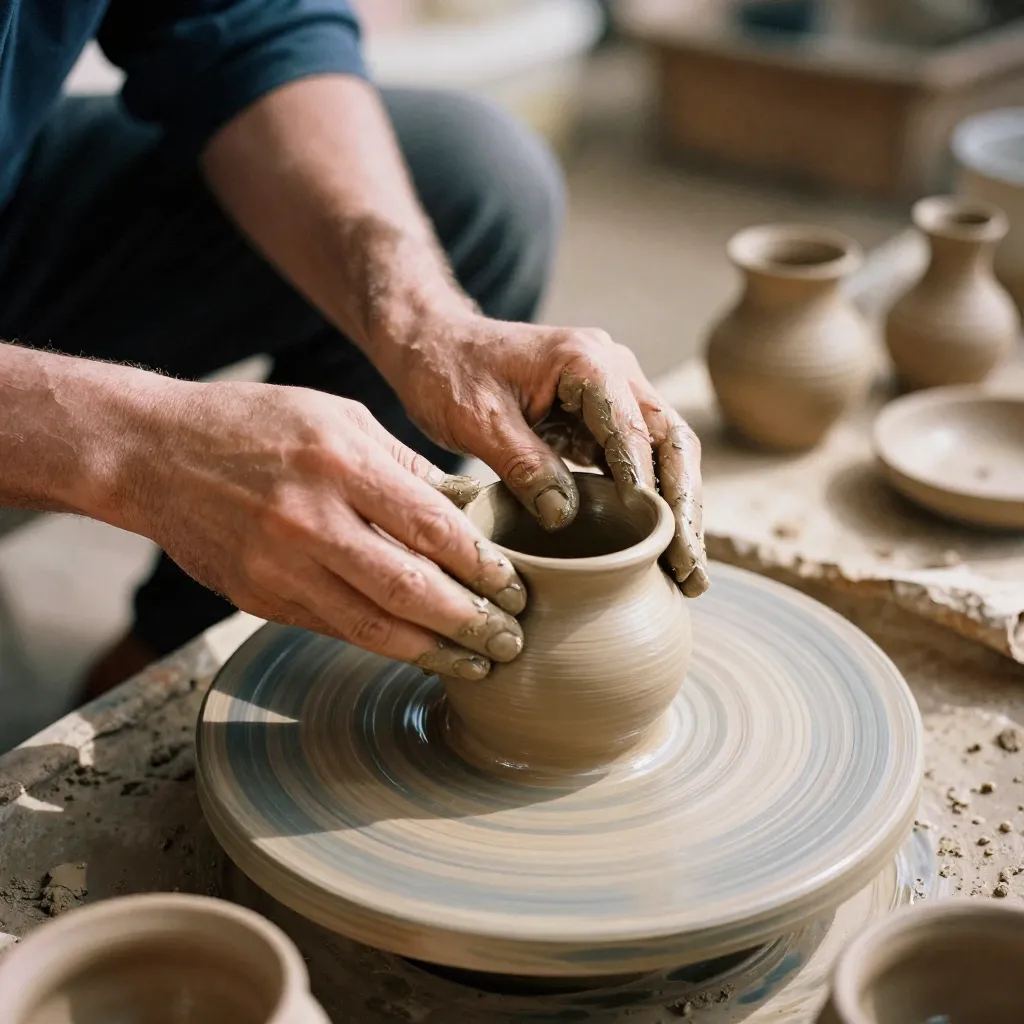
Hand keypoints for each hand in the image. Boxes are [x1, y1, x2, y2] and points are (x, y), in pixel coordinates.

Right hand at [122, 380, 528, 678]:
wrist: (154, 455)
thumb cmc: (258, 425)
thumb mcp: (340, 418)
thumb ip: (403, 466)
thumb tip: (465, 511)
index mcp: (340, 464)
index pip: (432, 529)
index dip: (482, 567)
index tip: (516, 588)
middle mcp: (311, 520)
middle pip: (410, 589)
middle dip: (470, 622)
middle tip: (511, 641)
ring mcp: (280, 566)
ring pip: (372, 627)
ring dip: (432, 652)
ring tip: (476, 664)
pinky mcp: (258, 598)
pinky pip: (333, 630)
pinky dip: (381, 645)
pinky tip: (417, 650)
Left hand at [392, 313, 708, 596]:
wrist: (434, 344)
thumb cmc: (448, 372)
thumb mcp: (476, 420)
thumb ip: (523, 464)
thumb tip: (566, 517)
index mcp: (585, 361)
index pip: (631, 428)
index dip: (646, 485)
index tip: (656, 537)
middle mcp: (613, 370)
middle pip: (669, 440)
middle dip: (685, 508)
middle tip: (688, 567)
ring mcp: (613, 392)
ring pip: (664, 453)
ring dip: (680, 511)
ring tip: (689, 573)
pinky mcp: (602, 417)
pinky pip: (640, 460)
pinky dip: (655, 503)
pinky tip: (662, 550)